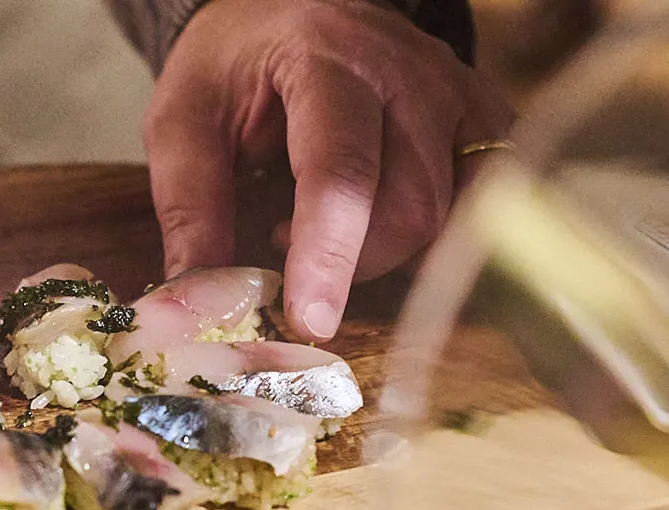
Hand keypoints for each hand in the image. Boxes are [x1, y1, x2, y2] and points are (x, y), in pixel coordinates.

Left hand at [143, 0, 513, 341]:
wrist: (285, 11)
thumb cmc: (234, 67)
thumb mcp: (181, 120)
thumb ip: (189, 206)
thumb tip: (199, 301)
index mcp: (326, 61)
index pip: (342, 172)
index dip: (328, 257)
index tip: (310, 320)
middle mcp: (409, 72)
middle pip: (413, 207)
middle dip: (355, 262)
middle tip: (288, 245)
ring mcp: (459, 94)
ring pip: (458, 216)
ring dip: (396, 255)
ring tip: (335, 229)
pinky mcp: (487, 119)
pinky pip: (484, 205)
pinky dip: (440, 242)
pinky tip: (387, 226)